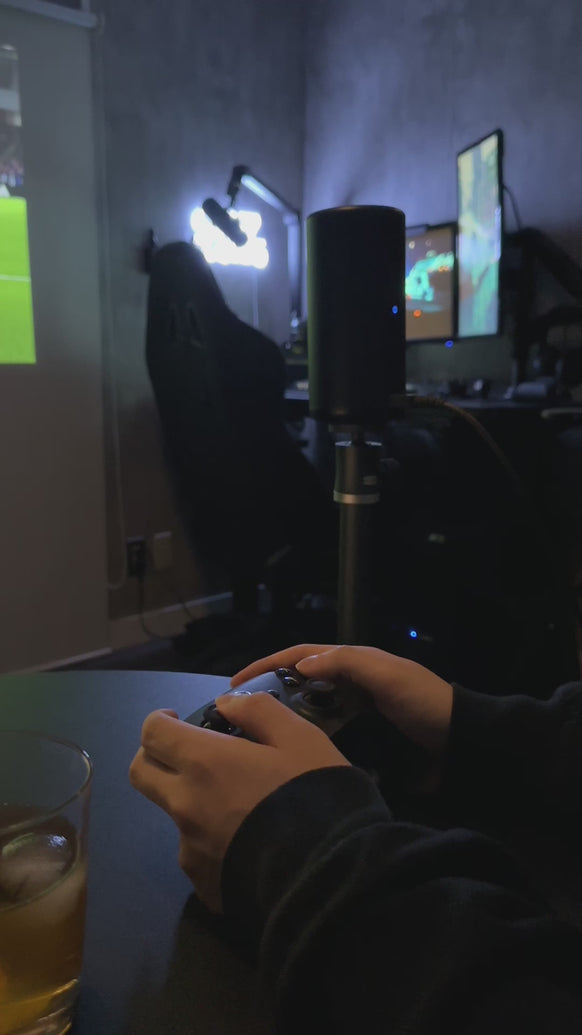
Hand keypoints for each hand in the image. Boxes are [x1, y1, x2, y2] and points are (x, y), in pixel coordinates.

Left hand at [129, 694, 348, 911]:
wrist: (330, 875)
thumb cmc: (314, 795)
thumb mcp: (300, 737)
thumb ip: (258, 710)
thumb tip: (225, 704)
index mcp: (204, 763)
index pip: (152, 733)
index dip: (159, 720)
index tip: (178, 719)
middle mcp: (186, 806)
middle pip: (142, 774)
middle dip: (156, 756)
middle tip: (189, 753)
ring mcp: (190, 850)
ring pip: (174, 816)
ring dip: (194, 802)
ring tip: (242, 806)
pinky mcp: (203, 885)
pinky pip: (198, 854)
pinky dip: (214, 841)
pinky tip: (249, 842)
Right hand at [232, 645, 452, 762]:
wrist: (462, 747)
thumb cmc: (424, 704)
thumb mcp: (387, 675)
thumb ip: (346, 664)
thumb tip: (299, 665)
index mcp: (355, 664)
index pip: (301, 656)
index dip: (268, 665)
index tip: (236, 683)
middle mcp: (350, 687)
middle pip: (299, 686)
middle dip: (268, 696)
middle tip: (237, 718)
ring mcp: (355, 718)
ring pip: (308, 715)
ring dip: (282, 724)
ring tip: (252, 742)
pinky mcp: (361, 746)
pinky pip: (324, 741)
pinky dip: (304, 747)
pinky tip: (287, 761)